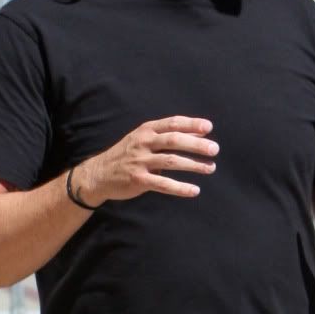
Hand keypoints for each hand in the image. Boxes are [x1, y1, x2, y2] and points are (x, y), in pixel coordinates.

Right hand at [73, 116, 217, 205]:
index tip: (209, 127)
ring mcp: (140, 162)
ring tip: (210, 168)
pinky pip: (163, 184)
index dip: (191, 124)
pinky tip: (194, 190)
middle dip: (196, 144)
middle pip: (174, 140)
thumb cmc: (127, 155)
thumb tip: (198, 134)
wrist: (99, 174)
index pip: (172, 123)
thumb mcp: (142, 139)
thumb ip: (166, 136)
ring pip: (172, 161)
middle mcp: (143, 143)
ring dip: (194, 165)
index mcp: (146, 130)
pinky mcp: (138, 180)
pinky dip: (180, 188)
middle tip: (214, 149)